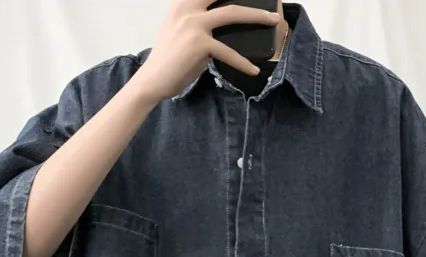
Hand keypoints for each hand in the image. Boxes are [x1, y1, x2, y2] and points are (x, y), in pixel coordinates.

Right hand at [134, 0, 281, 102]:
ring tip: (272, 21)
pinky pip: (228, 52)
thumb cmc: (169, 60)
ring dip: (256, 17)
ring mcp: (194, 24)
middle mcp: (187, 8)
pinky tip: (253, 70)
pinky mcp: (199, 44)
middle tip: (267, 2)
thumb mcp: (179, 30)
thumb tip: (224, 22)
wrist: (153, 80)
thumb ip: (197, 20)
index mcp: (182, 3)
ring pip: (232, 14)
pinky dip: (243, 63)